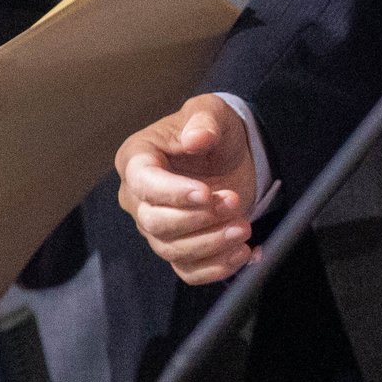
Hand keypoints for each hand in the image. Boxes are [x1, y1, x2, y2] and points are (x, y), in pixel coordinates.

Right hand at [118, 95, 258, 284]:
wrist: (227, 153)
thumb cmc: (210, 128)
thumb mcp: (210, 111)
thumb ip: (203, 121)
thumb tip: (195, 138)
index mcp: (136, 159)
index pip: (144, 183)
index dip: (174, 193)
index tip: (207, 193)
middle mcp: (137, 198)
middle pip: (155, 223)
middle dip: (198, 218)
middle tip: (234, 202)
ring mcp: (155, 227)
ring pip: (172, 250)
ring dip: (211, 244)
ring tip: (244, 229)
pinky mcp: (178, 247)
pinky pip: (188, 270)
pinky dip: (217, 267)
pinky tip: (245, 253)